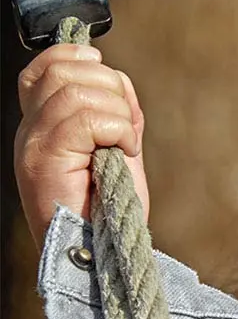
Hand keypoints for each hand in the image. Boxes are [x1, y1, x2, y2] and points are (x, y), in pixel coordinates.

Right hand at [14, 43, 148, 246]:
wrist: (102, 259)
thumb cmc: (110, 216)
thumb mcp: (119, 154)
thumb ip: (117, 115)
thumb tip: (119, 78)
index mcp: (42, 127)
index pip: (46, 67)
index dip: (79, 59)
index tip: (111, 81)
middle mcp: (30, 131)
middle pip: (63, 70)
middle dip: (110, 87)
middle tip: (125, 128)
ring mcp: (34, 143)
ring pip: (78, 91)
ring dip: (118, 113)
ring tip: (125, 146)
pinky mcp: (46, 158)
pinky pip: (88, 118)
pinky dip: (118, 129)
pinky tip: (124, 152)